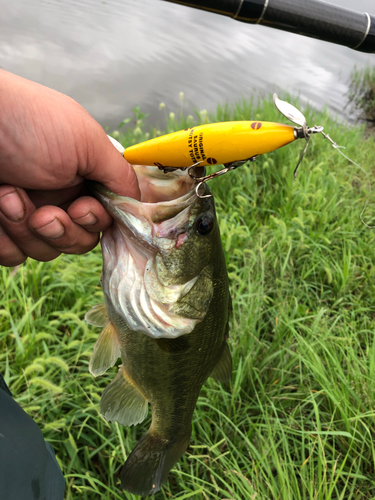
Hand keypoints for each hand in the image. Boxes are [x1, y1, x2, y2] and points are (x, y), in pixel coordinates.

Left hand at [0, 70, 139, 266]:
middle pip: (78, 242)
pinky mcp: (1, 227)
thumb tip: (141, 203)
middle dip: (61, 230)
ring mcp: (28, 213)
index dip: (95, 222)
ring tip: (7, 195)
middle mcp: (59, 196)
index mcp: (83, 177)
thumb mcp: (86, 141)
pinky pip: (13, 255)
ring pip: (45, 251)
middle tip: (42, 212)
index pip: (105, 219)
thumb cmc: (25, 122)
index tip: (80, 210)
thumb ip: (121, 175)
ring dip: (26, 228)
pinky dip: (3, 238)